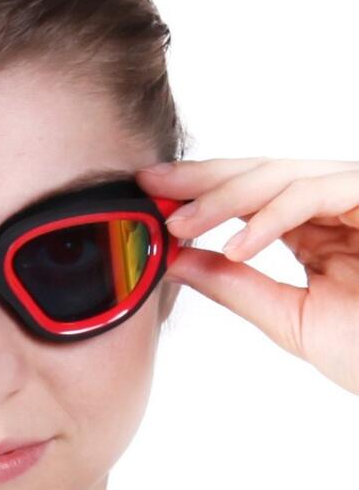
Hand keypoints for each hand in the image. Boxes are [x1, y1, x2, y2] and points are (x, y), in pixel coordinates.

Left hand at [136, 157, 358, 395]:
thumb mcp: (291, 317)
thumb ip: (236, 286)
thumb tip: (177, 261)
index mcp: (317, 227)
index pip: (251, 196)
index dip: (200, 192)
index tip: (150, 194)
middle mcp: (339, 205)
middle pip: (260, 172)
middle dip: (202, 179)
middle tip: (150, 186)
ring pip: (283, 176)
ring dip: (225, 198)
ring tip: (179, 224)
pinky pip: (318, 193)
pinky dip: (271, 218)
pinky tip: (235, 245)